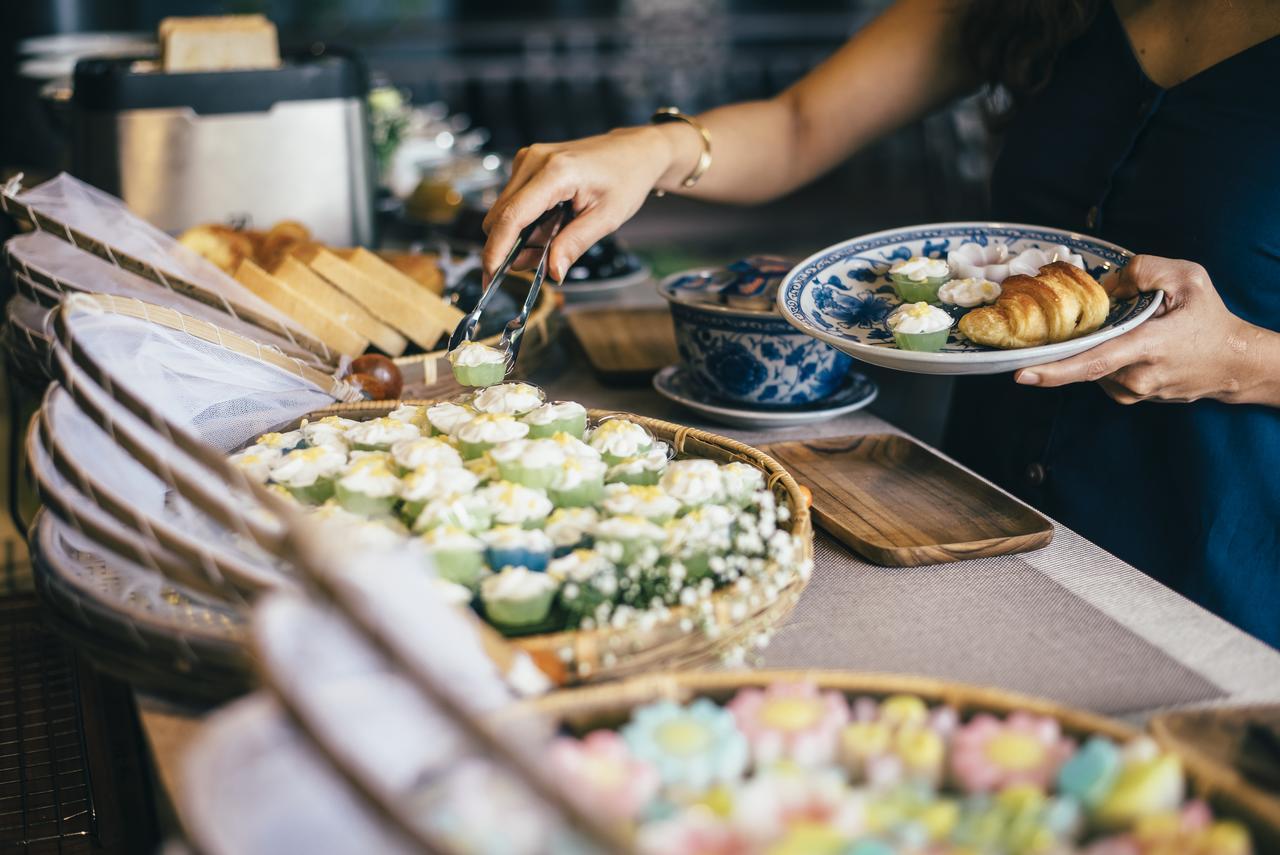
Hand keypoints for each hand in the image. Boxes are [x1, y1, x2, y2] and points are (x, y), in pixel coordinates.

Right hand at [481, 126, 679, 282]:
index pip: (512, 217)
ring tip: (555, 237)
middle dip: (512, 246)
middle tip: (541, 261)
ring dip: (521, 235)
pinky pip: (513, 202)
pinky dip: (527, 221)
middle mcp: (534, 160)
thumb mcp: (607, 218)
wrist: (633, 151)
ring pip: (504, 212)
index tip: (491, 276)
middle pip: (500, 216)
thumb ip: (575, 244)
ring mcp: (528, 159)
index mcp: (556, 172)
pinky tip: (552, 222)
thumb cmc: (626, 178)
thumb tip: (553, 272)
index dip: (497, 250)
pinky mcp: (527, 163)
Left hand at [1014, 255, 1256, 403]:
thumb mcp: (1188, 278)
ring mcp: (1134, 391)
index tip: (1022, 374)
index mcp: (1148, 347)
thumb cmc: (1211, 319)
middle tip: (1052, 333)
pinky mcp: (1132, 396)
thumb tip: (1106, 285)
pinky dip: (1104, 355)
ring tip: (1125, 329)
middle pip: (1084, 362)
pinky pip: (1103, 373)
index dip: (1055, 370)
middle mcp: (1136, 376)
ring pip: (1092, 366)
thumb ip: (1145, 270)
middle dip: (1065, 347)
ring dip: (1093, 346)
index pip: (1093, 362)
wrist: (1235, 362)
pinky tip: (1127, 344)